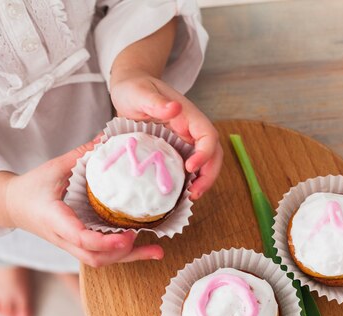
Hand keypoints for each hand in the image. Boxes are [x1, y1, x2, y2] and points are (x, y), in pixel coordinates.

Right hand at [4, 138, 163, 266]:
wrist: (11, 206)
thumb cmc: (31, 186)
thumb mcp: (54, 167)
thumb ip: (81, 154)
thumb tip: (107, 139)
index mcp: (55, 220)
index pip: (81, 239)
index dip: (106, 242)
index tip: (128, 236)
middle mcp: (64, 238)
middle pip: (96, 259)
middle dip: (125, 255)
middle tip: (150, 244)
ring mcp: (70, 244)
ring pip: (99, 261)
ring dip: (128, 258)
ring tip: (155, 250)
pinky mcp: (76, 244)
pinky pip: (99, 255)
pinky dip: (120, 253)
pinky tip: (140, 245)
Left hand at [110, 71, 222, 199]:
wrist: (129, 89)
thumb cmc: (134, 89)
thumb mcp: (140, 93)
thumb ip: (155, 101)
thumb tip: (175, 108)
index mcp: (188, 115)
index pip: (207, 135)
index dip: (205, 153)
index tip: (190, 167)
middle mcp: (190, 130)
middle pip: (213, 154)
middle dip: (209, 175)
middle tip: (195, 194)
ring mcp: (184, 141)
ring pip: (204, 164)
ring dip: (201, 182)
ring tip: (189, 198)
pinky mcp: (174, 151)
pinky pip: (186, 168)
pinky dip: (186, 182)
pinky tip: (177, 194)